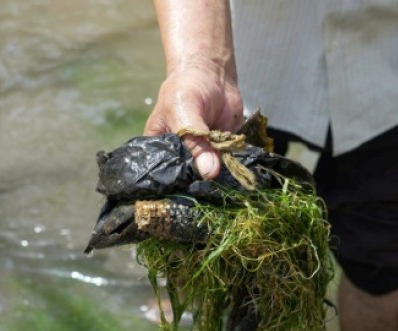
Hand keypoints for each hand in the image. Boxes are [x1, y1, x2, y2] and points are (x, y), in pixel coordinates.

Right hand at [143, 60, 242, 178]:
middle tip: (210, 181)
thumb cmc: (185, 88)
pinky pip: (228, 164)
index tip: (187, 190)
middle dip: (201, 179)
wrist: (212, 73)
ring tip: (224, 173)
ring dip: (220, 174)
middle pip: (190, 177)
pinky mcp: (222, 150)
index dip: (176, 182)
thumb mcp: (184, 113)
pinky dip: (233, 165)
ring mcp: (203, 154)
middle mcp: (180, 155)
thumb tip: (210, 172)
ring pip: (211, 173)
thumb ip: (196, 142)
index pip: (164, 173)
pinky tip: (236, 166)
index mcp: (160, 148)